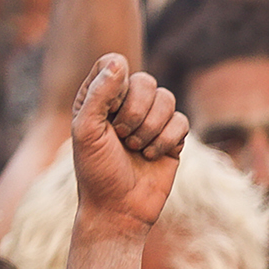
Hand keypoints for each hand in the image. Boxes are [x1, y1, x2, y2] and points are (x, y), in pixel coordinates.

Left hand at [71, 55, 188, 229]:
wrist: (120, 209)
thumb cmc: (96, 171)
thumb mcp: (87, 131)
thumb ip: (99, 94)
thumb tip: (120, 60)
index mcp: (98, 97)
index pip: (112, 63)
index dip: (116, 84)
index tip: (108, 111)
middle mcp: (125, 104)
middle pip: (145, 81)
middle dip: (136, 112)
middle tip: (122, 136)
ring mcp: (151, 120)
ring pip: (167, 99)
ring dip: (151, 129)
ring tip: (136, 149)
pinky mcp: (173, 137)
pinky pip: (182, 122)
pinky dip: (167, 141)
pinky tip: (153, 156)